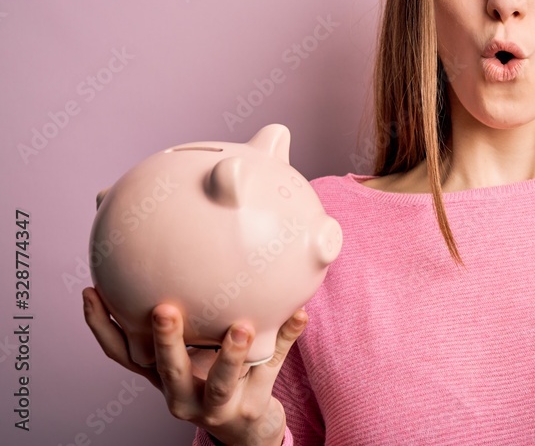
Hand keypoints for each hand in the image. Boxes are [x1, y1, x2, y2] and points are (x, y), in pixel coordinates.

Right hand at [83, 286, 306, 445]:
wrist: (247, 431)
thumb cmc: (216, 378)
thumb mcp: (194, 354)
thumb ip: (187, 319)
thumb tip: (181, 250)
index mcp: (163, 377)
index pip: (122, 354)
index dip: (102, 326)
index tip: (91, 292)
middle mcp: (181, 395)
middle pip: (168, 369)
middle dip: (165, 340)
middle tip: (165, 310)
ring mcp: (217, 405)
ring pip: (221, 380)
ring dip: (231, 354)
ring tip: (242, 328)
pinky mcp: (251, 406)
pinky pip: (272, 366)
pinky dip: (286, 338)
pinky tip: (299, 314)